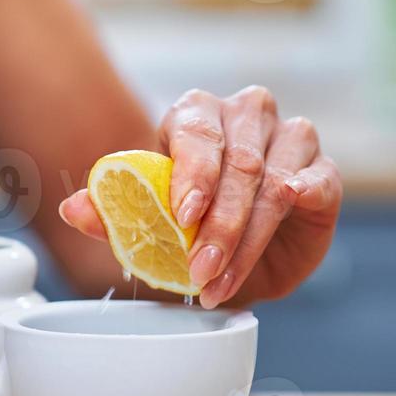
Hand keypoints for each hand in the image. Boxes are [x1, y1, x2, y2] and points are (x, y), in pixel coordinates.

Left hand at [59, 86, 341, 308]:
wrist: (232, 260)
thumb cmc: (186, 228)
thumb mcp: (144, 223)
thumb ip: (110, 212)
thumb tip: (71, 208)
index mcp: (196, 115)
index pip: (196, 132)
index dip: (192, 173)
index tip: (182, 215)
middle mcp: (246, 115)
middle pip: (237, 162)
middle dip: (216, 223)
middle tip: (197, 269)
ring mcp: (291, 139)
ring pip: (273, 182)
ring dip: (245, 238)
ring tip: (219, 280)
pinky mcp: (323, 172)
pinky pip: (317, 183)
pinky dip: (300, 204)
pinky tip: (283, 227)